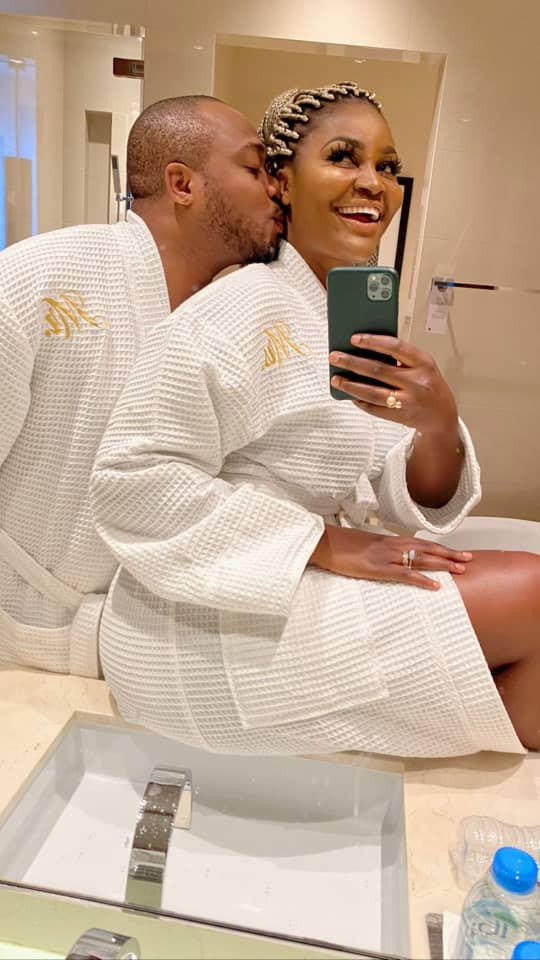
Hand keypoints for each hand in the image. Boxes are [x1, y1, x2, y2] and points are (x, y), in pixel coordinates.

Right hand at [309, 524, 471, 590]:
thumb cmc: (342, 545)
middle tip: (469, 559)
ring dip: (443, 564)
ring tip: (460, 569)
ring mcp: (386, 557)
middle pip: (427, 549)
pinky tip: (435, 586)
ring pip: (421, 559)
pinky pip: (405, 575)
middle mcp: (392, 545)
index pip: (421, 543)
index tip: (456, 552)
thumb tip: (391, 556)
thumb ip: (380, 549)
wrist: (324, 542)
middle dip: (449, 554)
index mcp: (389, 540)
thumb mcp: (365, 545)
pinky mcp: (378, 569)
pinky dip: (422, 580)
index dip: (440, 548)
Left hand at [329, 334, 457, 435]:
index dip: (373, 342)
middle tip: (335, 356)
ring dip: (350, 385)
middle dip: (352, 362)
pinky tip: (349, 394)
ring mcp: (407, 401)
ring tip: (336, 378)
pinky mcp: (399, 416)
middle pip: (378, 370)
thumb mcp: (423, 365)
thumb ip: (401, 357)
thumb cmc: (428, 384)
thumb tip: (366, 349)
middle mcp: (416, 382)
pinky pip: (374, 408)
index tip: (355, 338)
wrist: (442, 415)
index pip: (395, 347)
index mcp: (423, 363)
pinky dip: (360, 401)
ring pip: (372, 393)